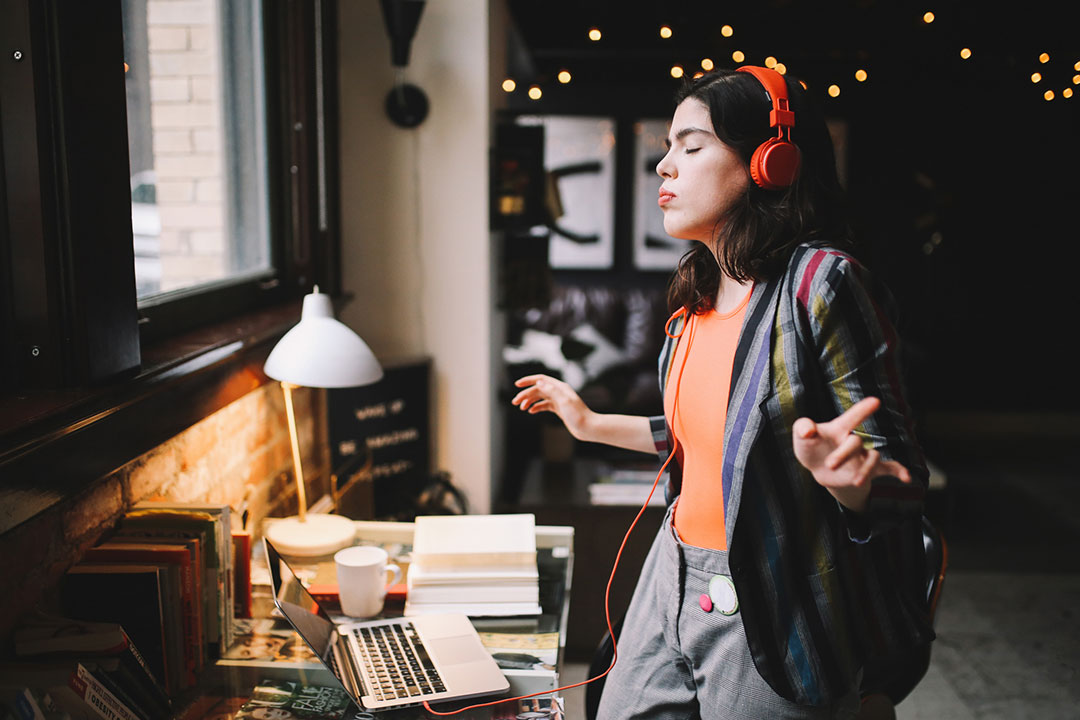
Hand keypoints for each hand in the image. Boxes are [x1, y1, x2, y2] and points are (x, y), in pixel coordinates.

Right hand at [511, 374, 593, 441]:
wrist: (589, 428)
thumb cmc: (578, 415)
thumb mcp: (564, 401)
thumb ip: (551, 391)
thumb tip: (538, 382)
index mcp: (560, 387)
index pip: (541, 379)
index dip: (528, 380)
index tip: (517, 385)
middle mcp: (559, 392)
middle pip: (538, 389)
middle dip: (525, 394)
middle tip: (515, 402)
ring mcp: (559, 401)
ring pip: (540, 397)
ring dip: (530, 401)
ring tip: (521, 408)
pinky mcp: (559, 409)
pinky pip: (545, 405)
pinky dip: (537, 407)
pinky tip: (531, 411)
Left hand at [792, 397, 911, 512]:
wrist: (818, 467)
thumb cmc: (811, 445)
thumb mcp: (802, 436)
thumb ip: (803, 428)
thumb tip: (807, 430)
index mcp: (839, 428)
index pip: (851, 418)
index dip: (862, 410)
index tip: (876, 401)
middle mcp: (854, 440)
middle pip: (855, 443)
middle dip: (843, 454)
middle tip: (829, 465)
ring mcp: (862, 455)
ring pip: (872, 458)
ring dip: (866, 470)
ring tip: (856, 482)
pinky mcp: (867, 470)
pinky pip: (888, 468)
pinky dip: (899, 471)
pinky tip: (907, 478)